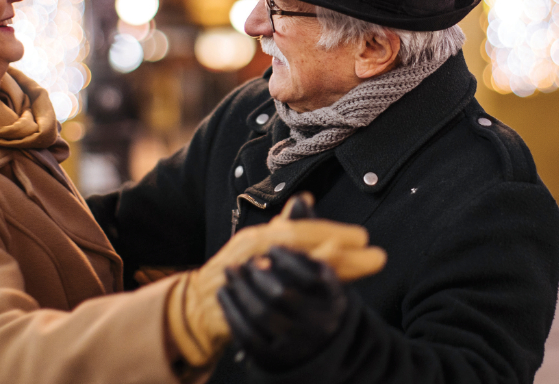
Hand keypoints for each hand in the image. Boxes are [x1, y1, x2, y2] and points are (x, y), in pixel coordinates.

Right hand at [165, 194, 384, 368]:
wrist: (199, 304)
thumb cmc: (238, 271)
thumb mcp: (260, 244)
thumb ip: (285, 225)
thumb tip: (307, 199)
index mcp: (263, 238)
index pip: (305, 232)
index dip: (336, 234)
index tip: (365, 238)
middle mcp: (256, 252)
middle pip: (306, 250)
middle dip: (345, 254)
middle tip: (376, 256)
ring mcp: (251, 277)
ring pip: (298, 273)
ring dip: (334, 272)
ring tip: (364, 268)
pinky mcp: (247, 302)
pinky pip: (282, 297)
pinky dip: (306, 293)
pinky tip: (331, 291)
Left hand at [218, 247, 348, 370]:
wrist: (312, 343)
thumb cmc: (311, 294)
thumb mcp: (317, 269)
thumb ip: (307, 235)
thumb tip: (298, 202)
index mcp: (334, 299)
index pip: (311, 277)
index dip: (289, 260)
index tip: (271, 247)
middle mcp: (319, 324)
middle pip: (283, 294)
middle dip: (259, 274)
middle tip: (244, 260)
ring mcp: (296, 343)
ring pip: (262, 314)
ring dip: (241, 288)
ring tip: (230, 271)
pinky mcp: (274, 358)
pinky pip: (247, 334)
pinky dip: (232, 311)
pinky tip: (225, 293)